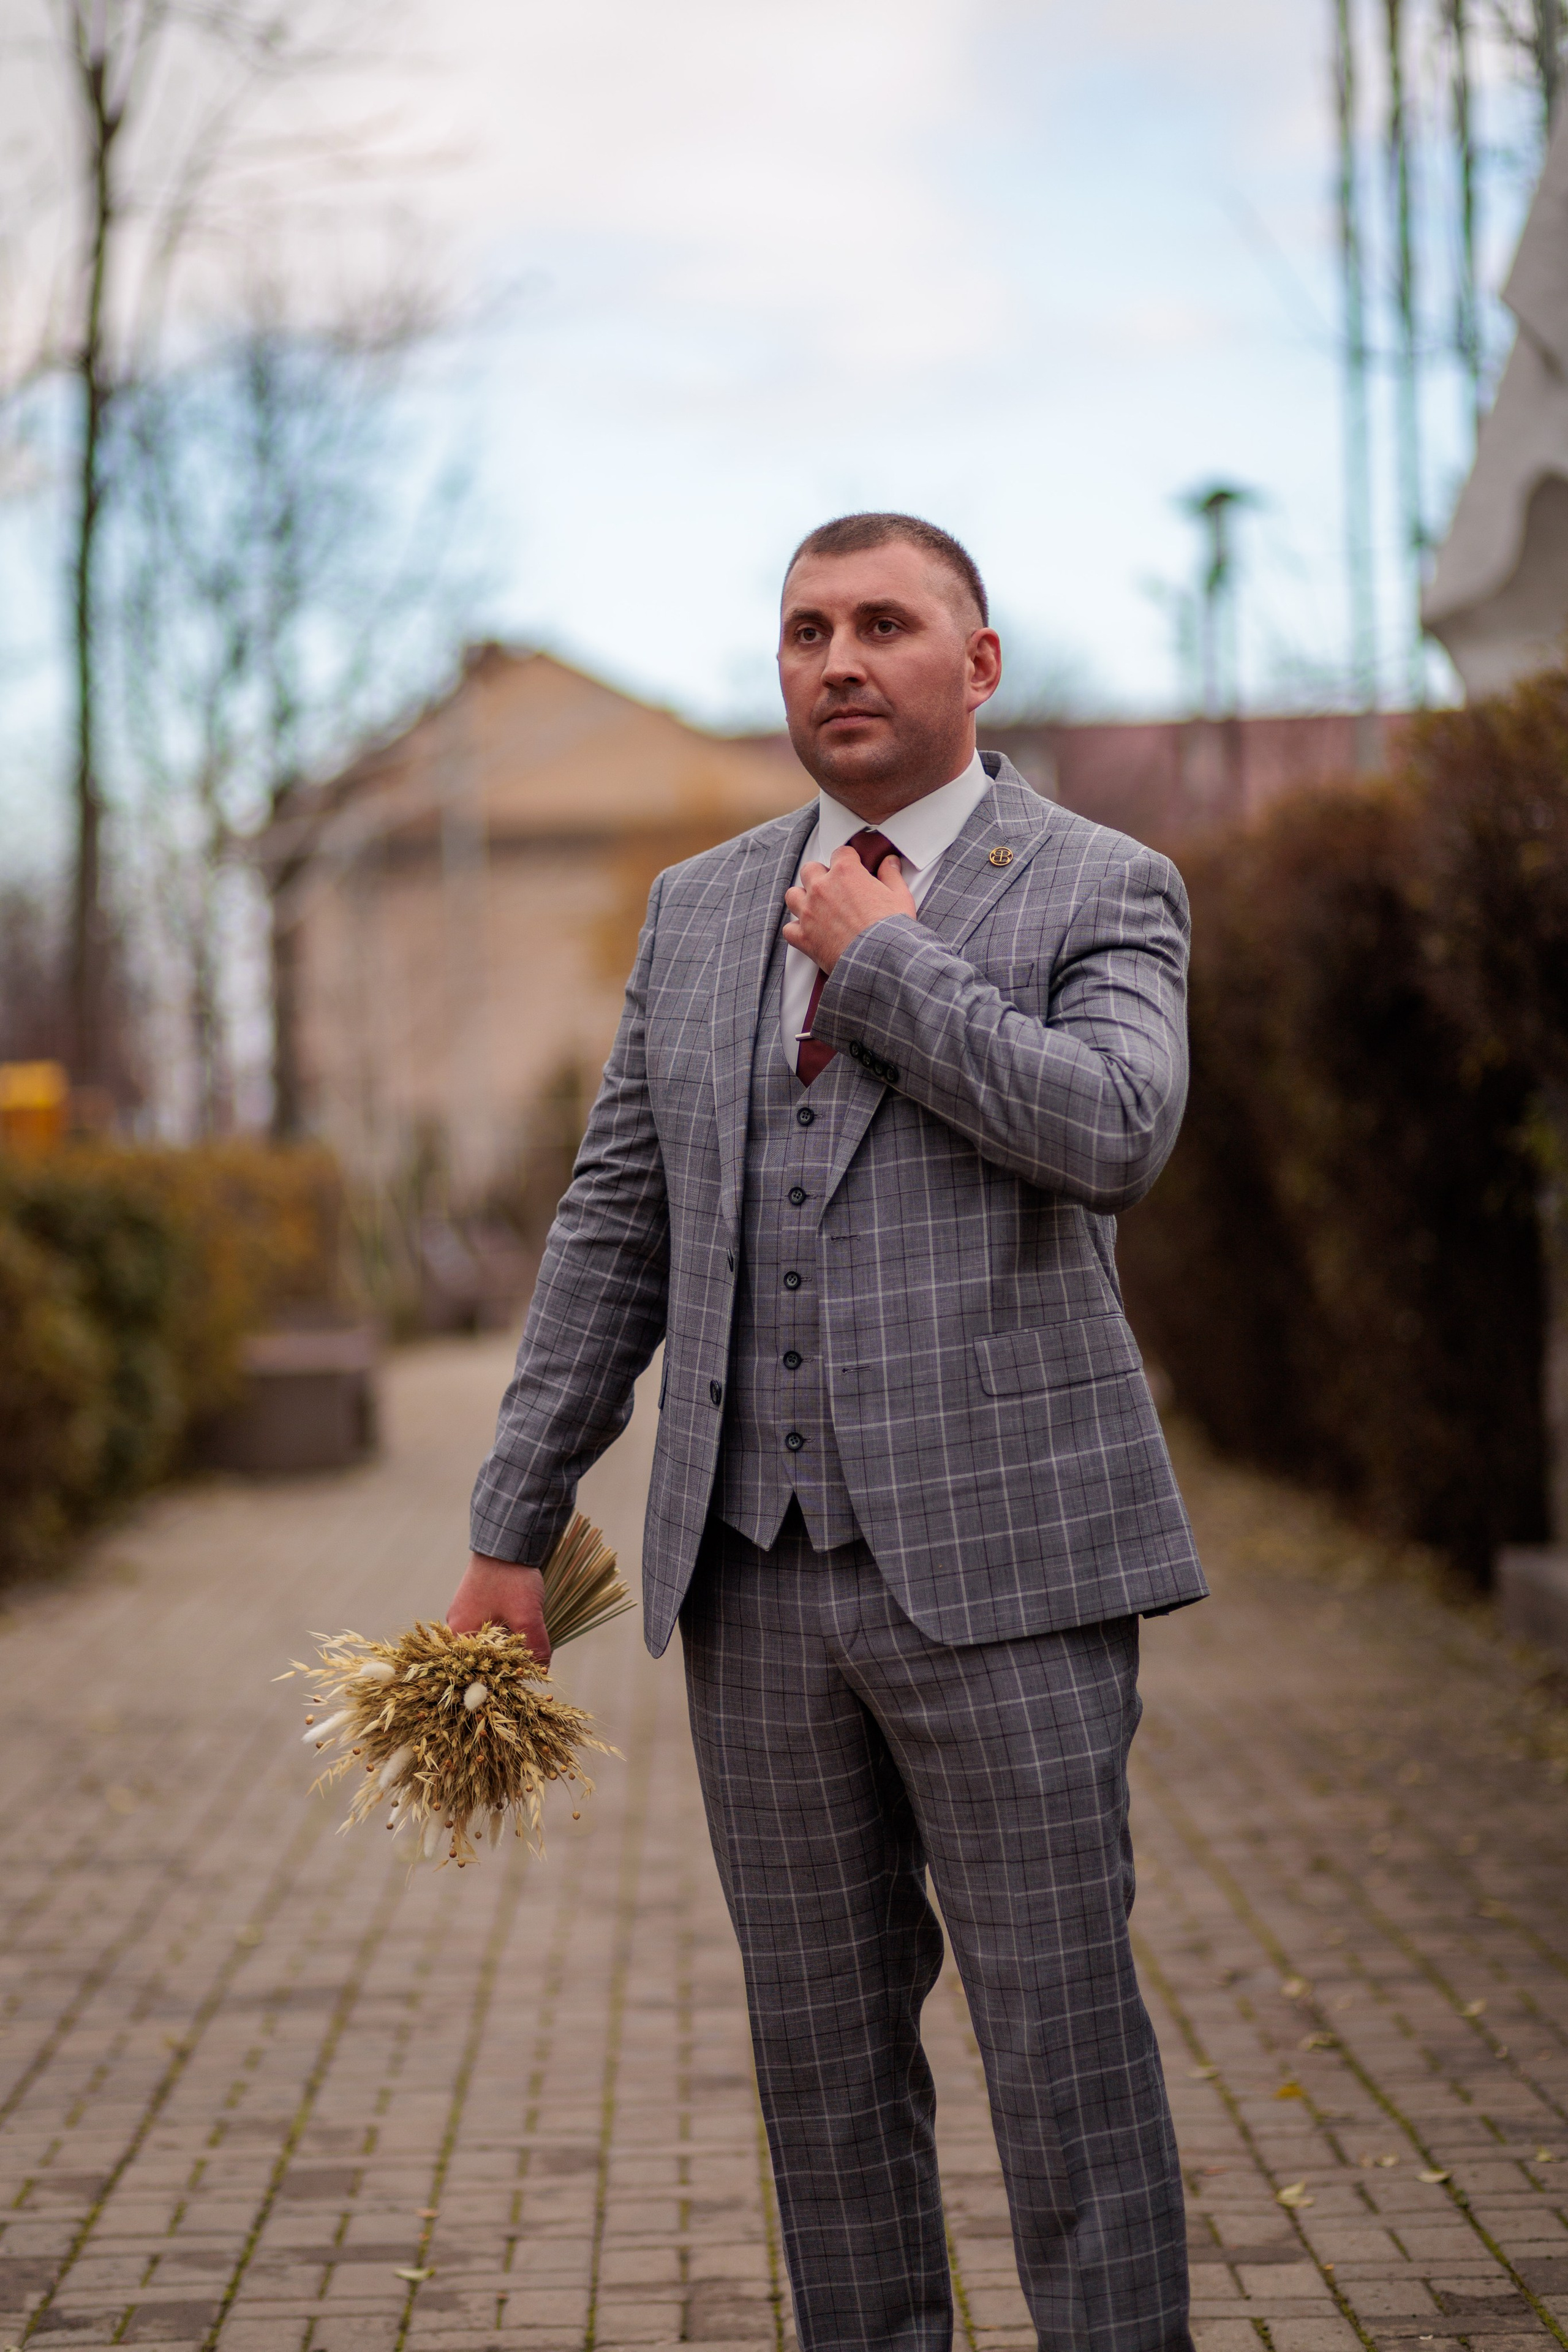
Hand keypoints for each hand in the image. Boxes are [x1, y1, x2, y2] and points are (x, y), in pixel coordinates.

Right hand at [446, 1552, 550, 1667]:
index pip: (476, 1668)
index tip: (519, 1678)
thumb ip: (535, 1646)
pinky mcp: (476, 1601)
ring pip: (488, 1640)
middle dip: (505, 1660)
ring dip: (507, 1644)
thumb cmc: (511, 1577)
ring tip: (527, 1646)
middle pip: (482, 1655)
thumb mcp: (527, 1616)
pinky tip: (522, 1627)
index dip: (499, 1675)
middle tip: (527, 1664)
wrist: (508, 1539)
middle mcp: (456, 1624)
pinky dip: (506, 1629)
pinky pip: (490, 1625)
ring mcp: (466, 1611)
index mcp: (459, 1633)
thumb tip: (541, 1670)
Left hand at [782, 845, 915, 977]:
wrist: (880, 959)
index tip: (854, 868)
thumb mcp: (899, 896)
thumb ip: (891, 875)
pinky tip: (809, 933)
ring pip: (793, 895)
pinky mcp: (804, 937)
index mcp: (846, 873)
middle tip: (834, 888)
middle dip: (820, 875)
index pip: (840, 852)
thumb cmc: (891, 928)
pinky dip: (797, 931)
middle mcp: (822, 888)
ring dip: (802, 899)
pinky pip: (789, 929)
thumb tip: (890, 861)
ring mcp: (809, 912)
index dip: (848, 860)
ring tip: (816, 907)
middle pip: (810, 869)